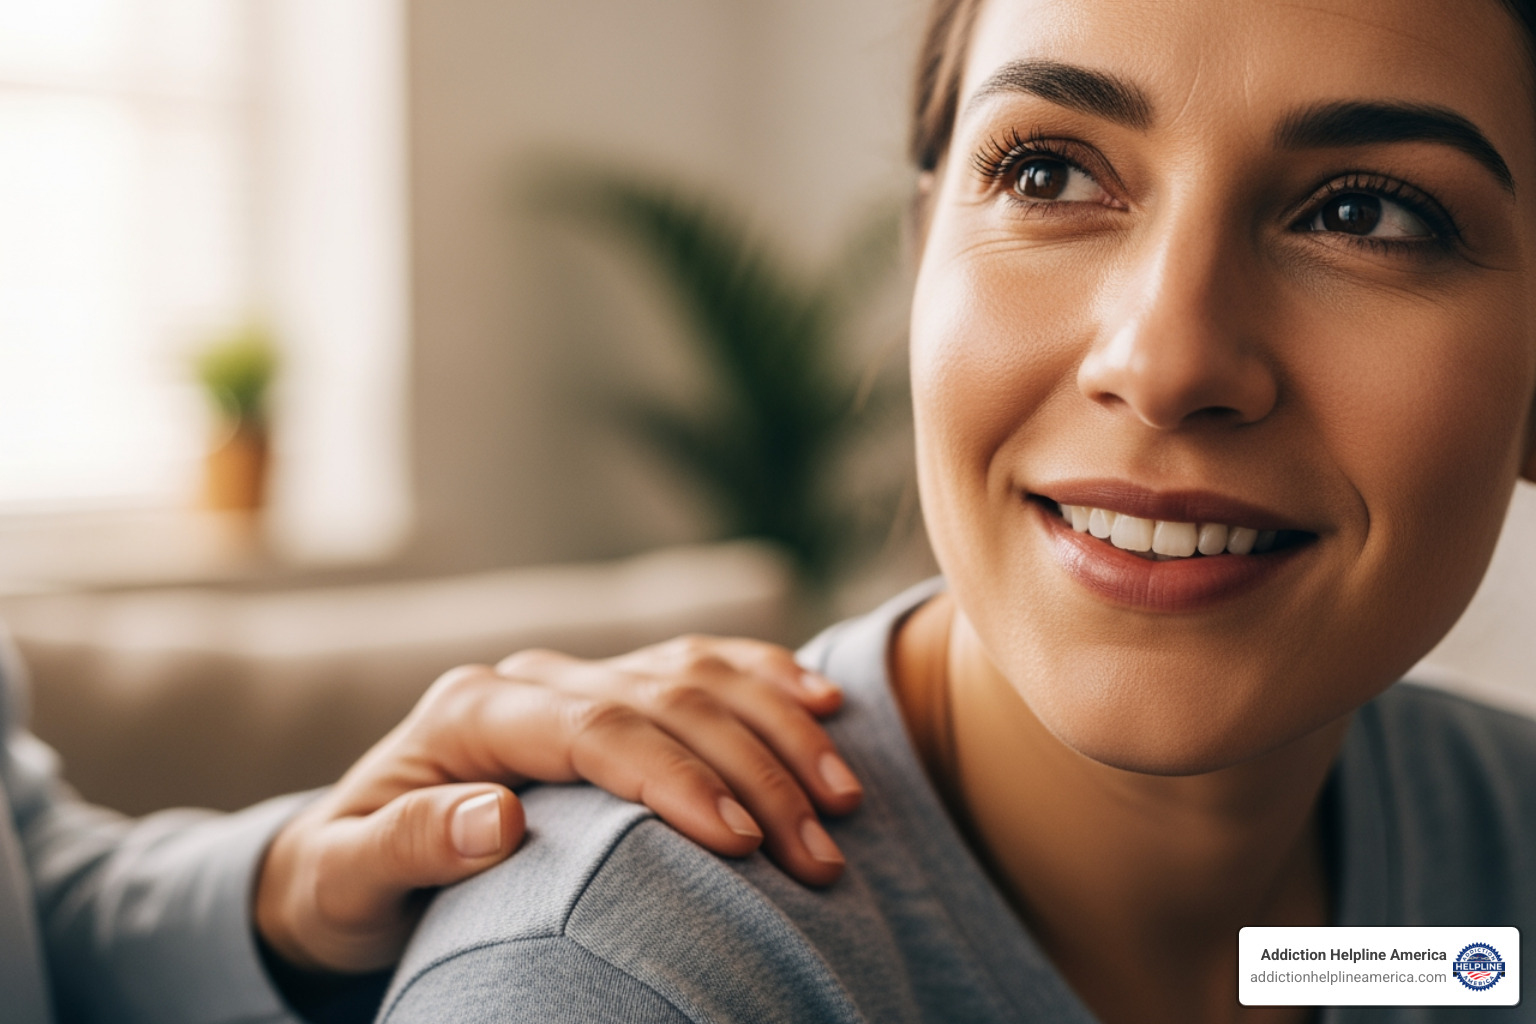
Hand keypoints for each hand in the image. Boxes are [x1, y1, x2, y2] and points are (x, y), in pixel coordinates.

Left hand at [254, 635, 859, 973]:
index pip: (596, 730)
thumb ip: (412, 843)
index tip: (742, 842)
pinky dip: (767, 680)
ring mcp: (575, 678)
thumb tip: (499, 817)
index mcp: (473, 710)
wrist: (342, 859)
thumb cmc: (343, 883)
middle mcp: (532, 680)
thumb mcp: (347, 878)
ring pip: (698, 674)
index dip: (675, 779)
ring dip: (779, 729)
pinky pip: (702, 665)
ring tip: (843, 797)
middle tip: (819, 853)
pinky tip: (823, 706)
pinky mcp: (608, 692)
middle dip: (753, 772)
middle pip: (666, 701)